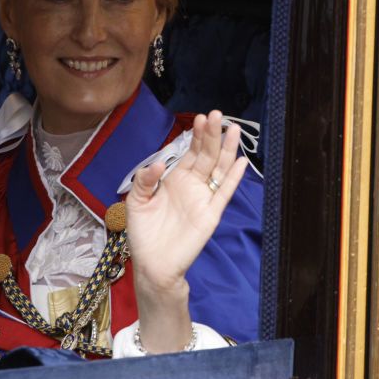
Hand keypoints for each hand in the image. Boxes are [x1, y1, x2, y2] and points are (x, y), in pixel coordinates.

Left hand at [124, 110, 249, 352]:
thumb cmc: (143, 234)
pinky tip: (241, 161)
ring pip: (219, 169)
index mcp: (174, 179)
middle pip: (206, 155)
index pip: (189, 152)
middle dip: (212, 135)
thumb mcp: (136, 202)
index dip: (196, 136)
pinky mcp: (211, 213)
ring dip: (227, 149)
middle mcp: (192, 185)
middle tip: (217, 114)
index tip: (200, 119)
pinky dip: (234, 177)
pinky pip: (224, 192)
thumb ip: (144, 181)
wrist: (153, 264)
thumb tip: (159, 163)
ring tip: (233, 129)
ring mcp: (203, 198)